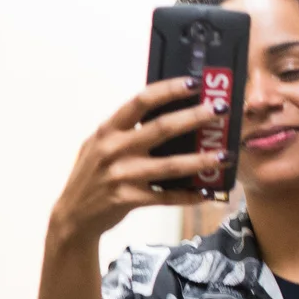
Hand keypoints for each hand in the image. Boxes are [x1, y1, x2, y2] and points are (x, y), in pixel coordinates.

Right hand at [45, 78, 226, 252]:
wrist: (73, 215)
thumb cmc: (92, 175)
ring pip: (170, 165)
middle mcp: (114, 149)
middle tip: (220, 110)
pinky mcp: (129, 199)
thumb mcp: (99, 145)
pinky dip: (188, 196)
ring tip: (225, 156)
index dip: (169, 90)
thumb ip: (124, 130)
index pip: (141, 101)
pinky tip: (206, 193)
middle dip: (194, 117)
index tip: (194, 83)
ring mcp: (122, 175)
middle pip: (161, 128)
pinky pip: (166, 197)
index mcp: (108, 130)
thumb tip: (164, 112)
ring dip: (201, 160)